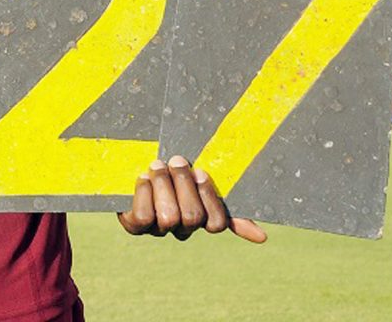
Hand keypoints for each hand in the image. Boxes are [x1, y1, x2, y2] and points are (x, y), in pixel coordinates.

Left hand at [117, 156, 265, 243]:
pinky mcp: (134, 225)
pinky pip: (144, 216)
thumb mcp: (197, 174)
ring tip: (156, 165)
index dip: (209, 198)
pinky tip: (142, 178)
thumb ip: (225, 199)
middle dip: (183, 184)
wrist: (129, 155)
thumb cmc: (169, 163)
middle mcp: (180, 228)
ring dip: (163, 184)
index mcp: (200, 216)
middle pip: (192, 217)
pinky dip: (144, 192)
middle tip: (176, 160)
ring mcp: (157, 228)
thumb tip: (262, 237)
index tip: (200, 171)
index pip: (217, 223)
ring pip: (169, 217)